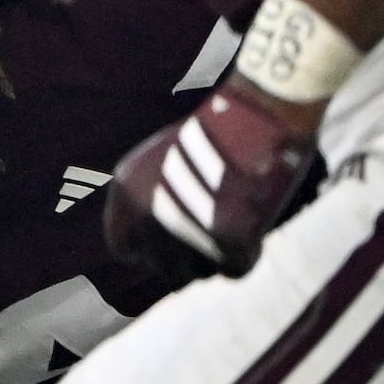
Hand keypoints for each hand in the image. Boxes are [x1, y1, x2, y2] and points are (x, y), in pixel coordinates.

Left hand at [100, 76, 318, 281]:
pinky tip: (255, 235)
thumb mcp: (161, 164)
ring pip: (198, 273)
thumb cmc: (217, 133)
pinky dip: (247, 256)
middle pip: (165, 267)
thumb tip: (159, 248)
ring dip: (216, 258)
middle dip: (189, 259)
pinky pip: (235, 269)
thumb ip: (152, 204)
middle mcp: (149, 215)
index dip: (149, 251)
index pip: (124, 249)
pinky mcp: (228, 238)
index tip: (172, 244)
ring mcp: (187, 229)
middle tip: (212, 239)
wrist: (260, 110)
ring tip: (234, 228)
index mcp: (126, 192)